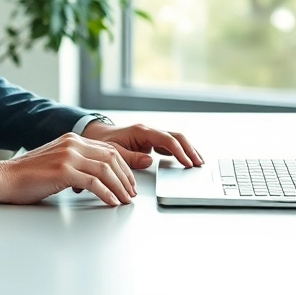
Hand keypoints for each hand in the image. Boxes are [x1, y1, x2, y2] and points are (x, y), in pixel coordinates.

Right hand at [0, 133, 137, 206]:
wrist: (6, 178)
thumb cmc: (28, 175)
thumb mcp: (57, 162)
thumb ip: (76, 162)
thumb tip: (98, 176)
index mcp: (72, 139)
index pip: (108, 149)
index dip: (124, 166)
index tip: (129, 181)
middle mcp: (72, 143)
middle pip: (111, 157)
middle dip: (126, 177)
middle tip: (131, 193)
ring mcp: (68, 155)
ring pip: (105, 169)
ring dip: (119, 187)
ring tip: (124, 200)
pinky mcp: (63, 170)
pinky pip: (94, 182)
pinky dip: (106, 193)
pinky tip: (111, 201)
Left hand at [82, 121, 203, 169]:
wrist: (96, 136)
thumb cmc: (102, 142)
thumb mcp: (113, 151)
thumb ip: (130, 157)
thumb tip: (149, 160)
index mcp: (141, 131)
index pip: (166, 140)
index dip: (179, 151)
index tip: (187, 162)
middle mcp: (148, 132)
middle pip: (175, 137)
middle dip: (189, 149)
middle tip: (199, 163)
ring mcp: (150, 136)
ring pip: (174, 140)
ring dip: (187, 150)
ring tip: (198, 162)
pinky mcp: (150, 143)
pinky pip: (168, 145)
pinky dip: (179, 152)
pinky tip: (186, 160)